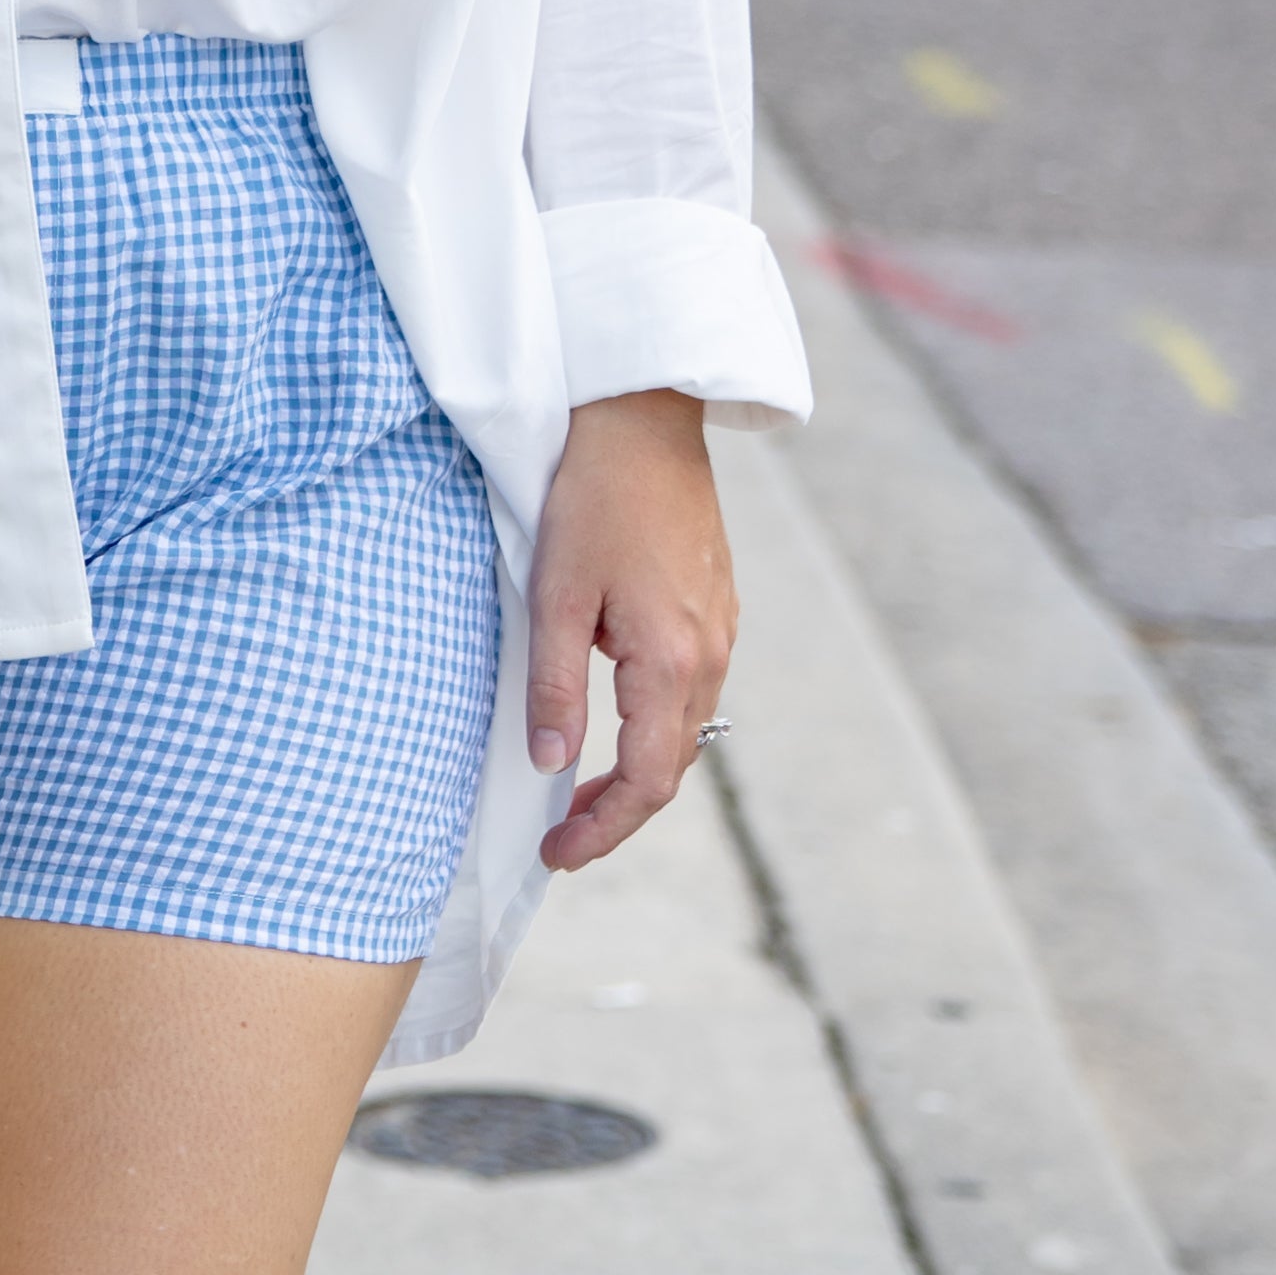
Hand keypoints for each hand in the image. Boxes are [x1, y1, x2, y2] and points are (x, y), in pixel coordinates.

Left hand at [522, 388, 733, 871]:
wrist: (642, 421)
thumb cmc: (592, 499)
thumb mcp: (554, 596)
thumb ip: (556, 688)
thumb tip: (553, 766)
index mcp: (672, 659)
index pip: (649, 779)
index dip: (605, 829)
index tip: (558, 853)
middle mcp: (711, 654)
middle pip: (674, 766)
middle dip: (619, 810)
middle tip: (563, 835)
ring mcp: (722, 630)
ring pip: (686, 731)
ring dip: (639, 769)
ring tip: (582, 790)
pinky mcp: (717, 607)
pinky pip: (694, 692)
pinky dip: (655, 726)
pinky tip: (616, 722)